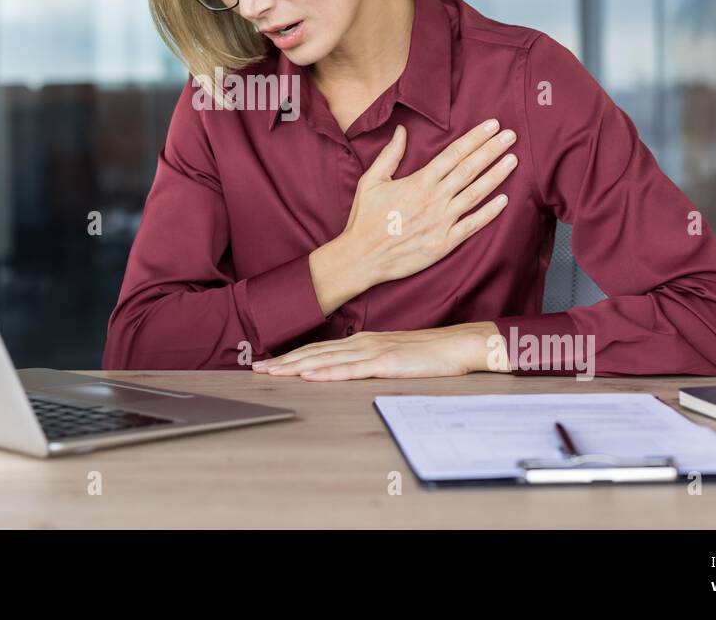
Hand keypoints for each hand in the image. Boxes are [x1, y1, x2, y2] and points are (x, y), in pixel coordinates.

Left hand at [252, 321, 510, 379]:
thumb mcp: (391, 354)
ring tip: (272, 372)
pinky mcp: (385, 363)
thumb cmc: (428, 352)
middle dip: (283, 361)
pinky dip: (326, 371)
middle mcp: (361, 343)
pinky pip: (350, 369)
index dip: (291, 356)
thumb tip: (346, 366)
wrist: (458, 344)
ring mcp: (372, 352)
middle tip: (256, 369)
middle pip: (314, 353)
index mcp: (361, 341)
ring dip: (296, 366)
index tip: (269, 363)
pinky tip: (309, 375)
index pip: (318, 349)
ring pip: (325, 360)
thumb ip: (368, 359)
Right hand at [309, 119, 516, 314]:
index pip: (453, 154)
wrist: (362, 257)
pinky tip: (505, 200)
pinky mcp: (444, 243)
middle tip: (511, 136)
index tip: (492, 126)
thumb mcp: (370, 181)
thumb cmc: (364, 219)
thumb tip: (401, 130)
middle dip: (492, 150)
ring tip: (513, 160)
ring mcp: (441, 221)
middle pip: (469, 169)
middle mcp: (434, 199)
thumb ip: (389, 155)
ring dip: (496, 176)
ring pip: (476, 194)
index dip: (475, 138)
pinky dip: (490, 213)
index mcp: (418, 182)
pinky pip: (472, 225)